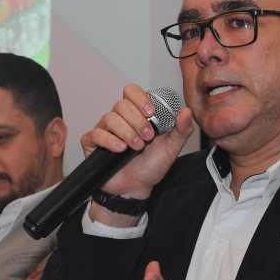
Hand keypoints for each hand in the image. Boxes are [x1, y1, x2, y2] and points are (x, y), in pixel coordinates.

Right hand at [81, 84, 193, 210]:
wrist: (136, 188)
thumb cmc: (151, 166)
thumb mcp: (171, 147)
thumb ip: (181, 129)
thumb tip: (186, 112)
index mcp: (137, 114)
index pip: (131, 91)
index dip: (140, 99)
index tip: (151, 113)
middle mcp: (120, 119)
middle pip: (121, 104)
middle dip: (137, 121)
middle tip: (148, 137)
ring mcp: (105, 130)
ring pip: (110, 118)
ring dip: (127, 133)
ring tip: (136, 147)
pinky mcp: (93, 142)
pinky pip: (96, 134)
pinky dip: (110, 141)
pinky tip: (120, 150)